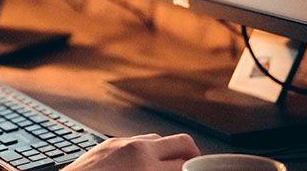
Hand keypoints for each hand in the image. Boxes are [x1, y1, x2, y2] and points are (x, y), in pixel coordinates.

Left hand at [63, 134, 199, 170]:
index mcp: (147, 168)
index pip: (188, 165)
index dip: (198, 170)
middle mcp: (137, 150)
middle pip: (183, 142)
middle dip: (194, 157)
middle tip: (195, 169)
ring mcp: (121, 143)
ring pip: (159, 139)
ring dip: (168, 153)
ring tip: (169, 169)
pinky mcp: (108, 143)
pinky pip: (136, 141)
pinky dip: (146, 151)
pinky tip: (143, 166)